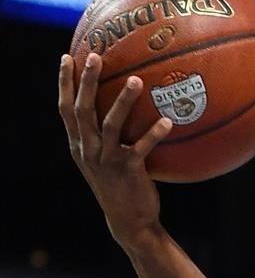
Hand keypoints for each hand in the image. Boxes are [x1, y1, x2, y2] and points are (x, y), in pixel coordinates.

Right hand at [57, 52, 172, 247]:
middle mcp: (87, 150)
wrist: (128, 221)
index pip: (65, 109)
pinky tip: (168, 120)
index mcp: (79, 145)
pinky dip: (154, 133)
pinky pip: (141, 148)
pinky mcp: (128, 171)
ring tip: (136, 80)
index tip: (67, 57)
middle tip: (95, 56)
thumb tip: (121, 108)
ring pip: (110, 125)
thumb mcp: (105, 160)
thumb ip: (105, 137)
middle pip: (82, 110)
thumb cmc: (121, 185)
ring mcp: (106, 160)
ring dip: (123, 101)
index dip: (64, 83)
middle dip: (87, 82)